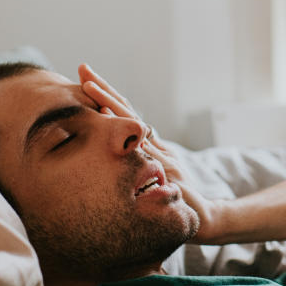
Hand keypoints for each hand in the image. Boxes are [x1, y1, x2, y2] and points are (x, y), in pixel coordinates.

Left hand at [77, 63, 221, 240]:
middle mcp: (153, 144)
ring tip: (88, 84)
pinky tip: (108, 118)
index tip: (86, 79)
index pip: (125, 115)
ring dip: (109, 102)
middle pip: (126, 110)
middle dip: (103, 89)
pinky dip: (126, 129)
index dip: (107, 97)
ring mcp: (158, 152)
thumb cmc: (177, 199)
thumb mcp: (155, 179)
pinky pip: (141, 144)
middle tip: (82, 68)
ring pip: (131, 121)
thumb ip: (142, 164)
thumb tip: (118, 156)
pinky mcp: (165, 165)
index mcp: (149, 145)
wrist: (202, 216)